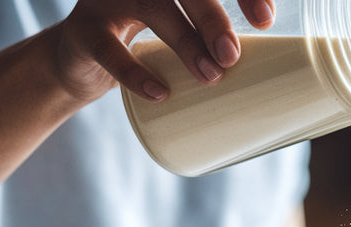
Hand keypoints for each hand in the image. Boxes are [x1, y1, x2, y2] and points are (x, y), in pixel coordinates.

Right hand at [51, 0, 274, 102]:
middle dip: (214, 18)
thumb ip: (213, 42)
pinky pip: (110, 50)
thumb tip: (270, 76)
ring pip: (154, 10)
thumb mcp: (179, 32)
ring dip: (187, 43)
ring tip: (212, 76)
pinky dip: (136, 72)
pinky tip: (160, 93)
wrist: (80, 60)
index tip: (266, 20)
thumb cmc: (145, 44)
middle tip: (234, 55)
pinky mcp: (85, 30)